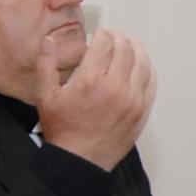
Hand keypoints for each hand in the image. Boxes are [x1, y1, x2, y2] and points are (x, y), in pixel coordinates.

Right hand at [35, 29, 156, 170]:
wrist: (80, 160)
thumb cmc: (62, 129)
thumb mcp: (45, 95)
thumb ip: (46, 64)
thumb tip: (49, 40)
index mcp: (91, 79)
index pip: (104, 44)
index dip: (103, 35)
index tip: (100, 34)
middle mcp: (115, 87)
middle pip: (125, 51)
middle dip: (120, 39)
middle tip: (115, 38)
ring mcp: (132, 100)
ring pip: (142, 65)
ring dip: (138, 51)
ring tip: (133, 45)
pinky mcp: (141, 112)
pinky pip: (151, 85)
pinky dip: (148, 71)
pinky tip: (144, 66)